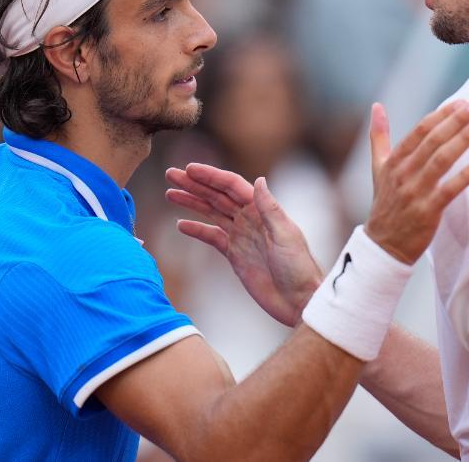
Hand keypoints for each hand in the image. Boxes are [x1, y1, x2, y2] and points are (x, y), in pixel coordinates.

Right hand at [165, 164, 322, 326]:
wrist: (298, 300)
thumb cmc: (298, 268)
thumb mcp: (286, 236)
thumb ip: (270, 209)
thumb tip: (259, 180)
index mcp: (262, 210)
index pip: (232, 186)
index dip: (211, 176)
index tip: (190, 169)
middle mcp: (249, 218)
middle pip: (217, 195)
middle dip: (194, 184)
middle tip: (171, 174)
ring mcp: (241, 235)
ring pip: (211, 212)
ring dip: (192, 202)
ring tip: (171, 192)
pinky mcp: (234, 254)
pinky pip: (212, 237)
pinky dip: (197, 230)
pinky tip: (181, 224)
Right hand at [365, 101, 468, 264]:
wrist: (383, 245)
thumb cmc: (385, 202)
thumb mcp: (378, 167)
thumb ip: (379, 136)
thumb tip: (376, 106)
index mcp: (394, 161)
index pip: (419, 131)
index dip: (441, 115)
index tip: (461, 102)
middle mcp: (403, 174)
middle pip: (432, 141)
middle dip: (456, 121)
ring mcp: (415, 193)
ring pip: (441, 161)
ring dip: (462, 141)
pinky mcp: (427, 212)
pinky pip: (447, 192)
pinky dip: (463, 178)